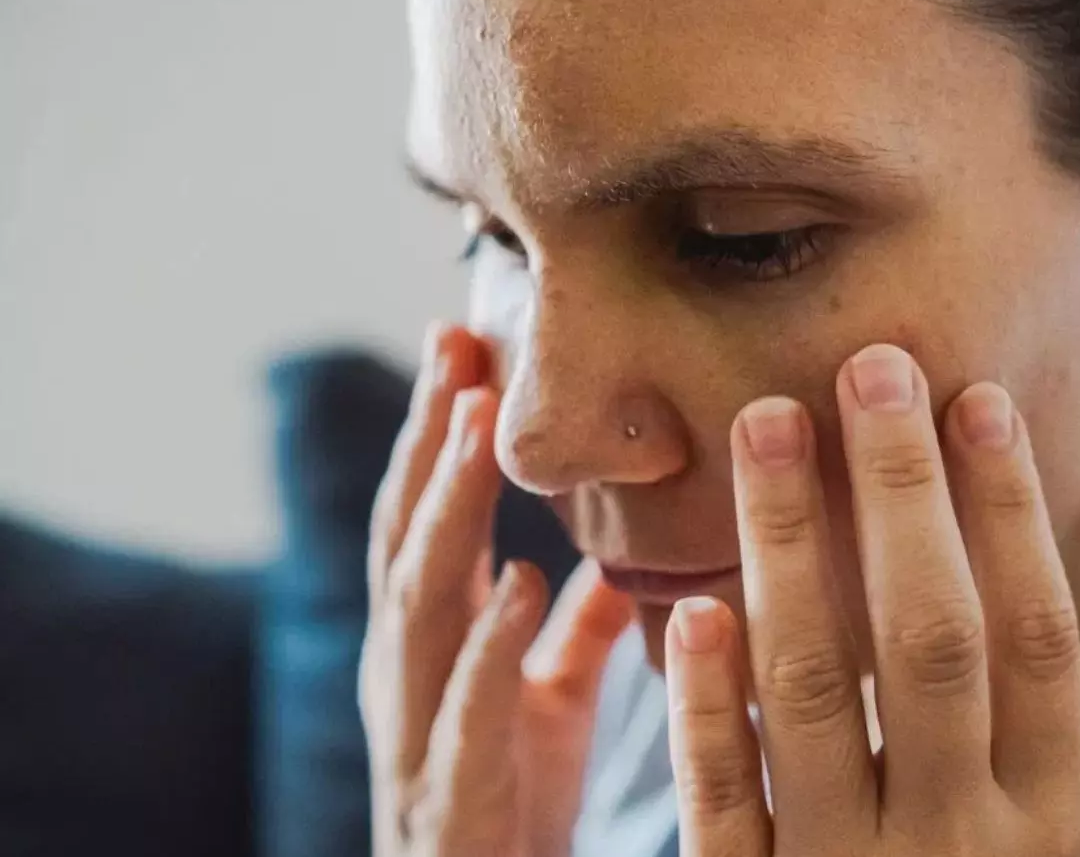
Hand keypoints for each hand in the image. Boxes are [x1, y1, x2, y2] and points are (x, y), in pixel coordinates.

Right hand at [360, 324, 633, 856]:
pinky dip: (490, 644)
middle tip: (458, 345)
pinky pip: (467, 713)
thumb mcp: (547, 699)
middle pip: (408, 534)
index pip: (425, 513)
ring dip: (446, 507)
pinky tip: (520, 582)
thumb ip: (571, 627)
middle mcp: (409, 674)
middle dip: (431, 439)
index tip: (464, 338)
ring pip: (418, 603)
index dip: (439, 430)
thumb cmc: (511, 802)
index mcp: (431, 643)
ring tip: (479, 424)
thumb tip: (610, 553)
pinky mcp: (449, 796)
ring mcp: (417, 732)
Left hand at [666, 344, 1079, 856]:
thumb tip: (1018, 555)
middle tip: (867, 366)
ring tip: (767, 425)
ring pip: (818, 690)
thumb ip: (1042, 731)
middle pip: (933, 638)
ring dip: (789, 548)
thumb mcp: (1047, 839)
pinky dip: (708, 702)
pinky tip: (693, 603)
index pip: (1037, 635)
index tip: (973, 397)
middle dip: (900, 495)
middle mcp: (964, 845)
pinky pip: (726, 797)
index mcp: (1050, 817)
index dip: (1010, 513)